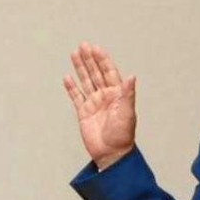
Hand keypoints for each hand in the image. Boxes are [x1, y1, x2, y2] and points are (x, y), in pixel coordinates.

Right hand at [63, 42, 136, 169]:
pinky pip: (76, 97)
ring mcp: (93, 104)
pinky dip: (71, 87)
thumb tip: (132, 76)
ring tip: (74, 54)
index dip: (102, 60)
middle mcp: (105, 96)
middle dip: (89, 59)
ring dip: (80, 68)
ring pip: (85, 81)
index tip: (96, 48)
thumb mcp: (127, 113)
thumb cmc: (123, 135)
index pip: (109, 72)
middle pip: (95, 73)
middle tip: (83, 45)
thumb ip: (128, 94)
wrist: (111, 153)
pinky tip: (67, 77)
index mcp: (117, 94)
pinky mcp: (83, 113)